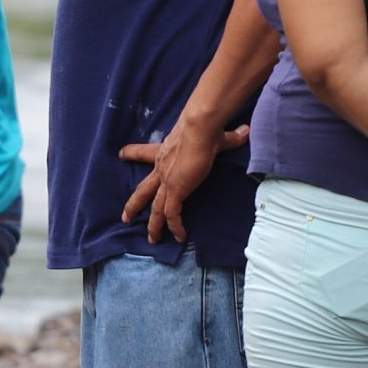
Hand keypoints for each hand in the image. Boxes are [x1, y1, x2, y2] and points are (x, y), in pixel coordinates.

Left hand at [119, 120, 247, 243]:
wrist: (199, 129)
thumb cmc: (205, 129)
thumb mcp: (217, 136)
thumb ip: (230, 136)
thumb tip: (246, 130)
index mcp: (165, 152)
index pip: (144, 152)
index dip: (133, 153)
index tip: (122, 154)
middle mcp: (161, 168)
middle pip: (143, 189)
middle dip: (134, 204)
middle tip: (125, 217)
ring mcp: (167, 181)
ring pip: (156, 208)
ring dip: (154, 224)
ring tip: (152, 239)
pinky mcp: (176, 190)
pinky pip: (172, 213)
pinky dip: (175, 226)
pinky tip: (179, 237)